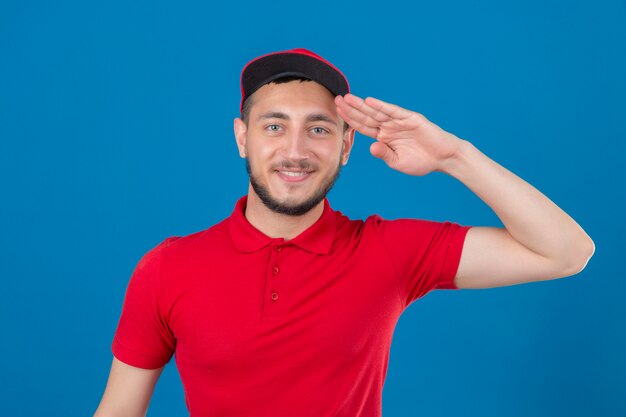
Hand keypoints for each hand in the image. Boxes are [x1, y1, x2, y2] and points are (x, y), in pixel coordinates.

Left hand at [335, 93, 462, 175]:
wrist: (443, 158)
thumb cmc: (421, 161)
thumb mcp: (398, 162)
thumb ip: (384, 154)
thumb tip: (371, 147)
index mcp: (384, 137)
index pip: (363, 126)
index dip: (350, 119)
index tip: (337, 112)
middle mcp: (389, 126)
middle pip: (366, 116)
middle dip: (351, 109)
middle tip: (337, 99)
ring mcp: (399, 121)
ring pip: (377, 112)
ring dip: (362, 105)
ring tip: (348, 98)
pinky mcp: (411, 118)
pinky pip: (394, 112)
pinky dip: (382, 106)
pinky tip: (370, 101)